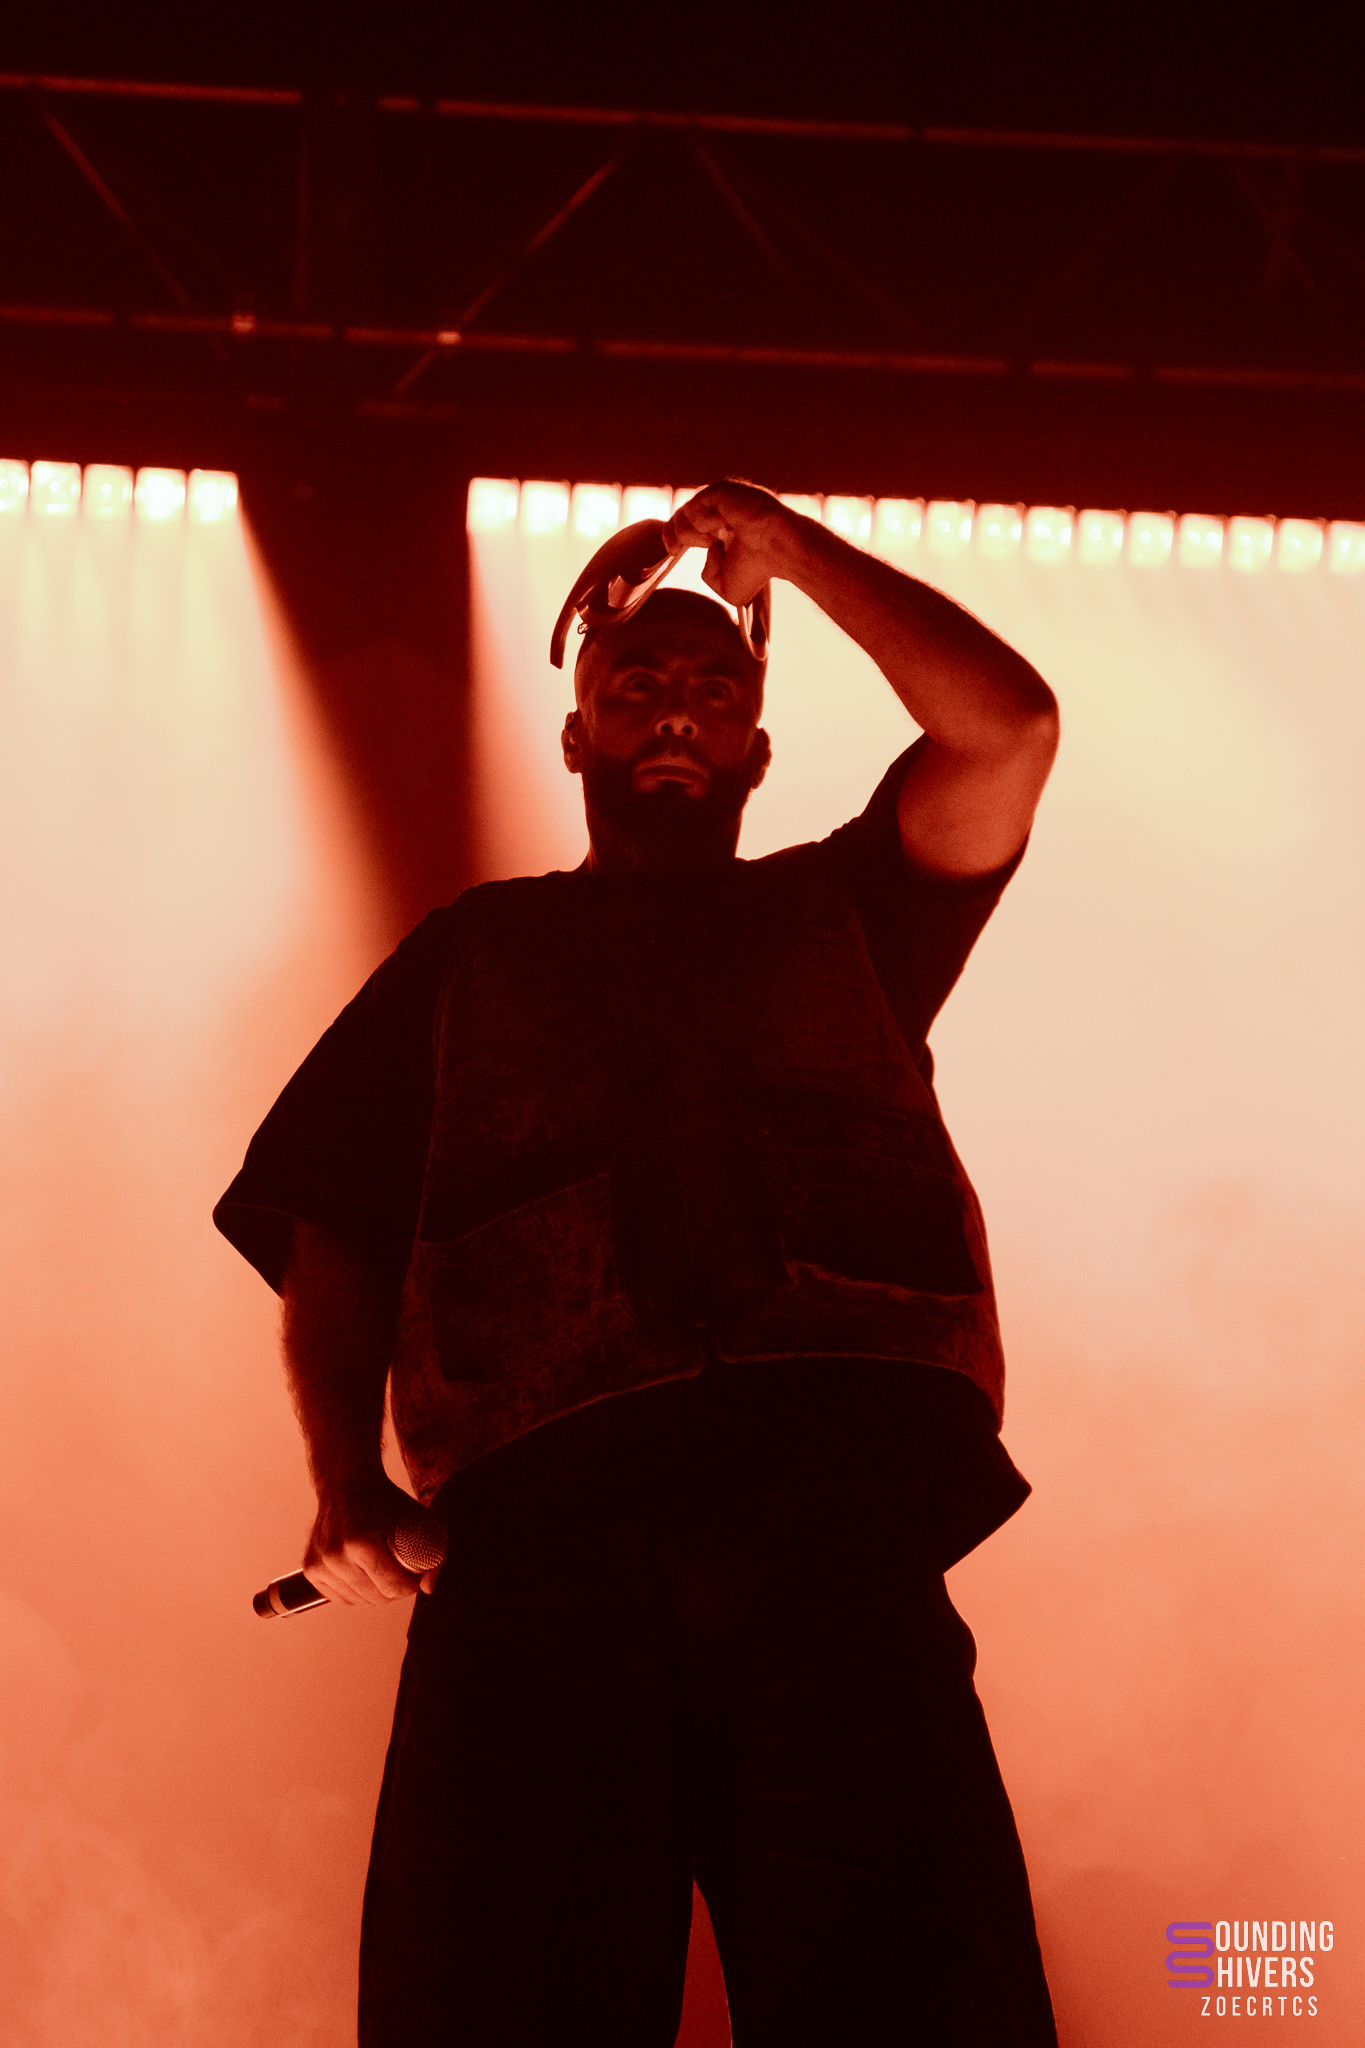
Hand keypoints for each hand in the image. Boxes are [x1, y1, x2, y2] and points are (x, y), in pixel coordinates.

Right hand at [303, 1472, 442, 1605]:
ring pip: (360, 1601)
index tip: (416, 1573)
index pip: (393, 1586)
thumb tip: (428, 1587)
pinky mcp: (310, 1569)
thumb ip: (434, 1552)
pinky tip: (366, 1575)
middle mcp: (335, 1555)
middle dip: (396, 1590)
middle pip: (378, 1598)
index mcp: (360, 1541)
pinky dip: (357, 1592)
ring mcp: (320, 1564)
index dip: (412, 1585)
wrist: (346, 1483)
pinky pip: (341, 1598)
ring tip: (385, 1571)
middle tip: (402, 1572)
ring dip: (377, 1592)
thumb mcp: (419, 1517)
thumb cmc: (384, 1500)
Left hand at [664, 479, 805, 605]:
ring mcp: (721, 498)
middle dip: (679, 536)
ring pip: (684, 512)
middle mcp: (721, 510)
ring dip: (693, 533)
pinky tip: (725, 527)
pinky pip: (695, 506)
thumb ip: (707, 574)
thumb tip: (709, 552)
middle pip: (679, 514)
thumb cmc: (758, 569)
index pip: (685, 523)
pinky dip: (704, 523)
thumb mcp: (725, 586)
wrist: (777, 550)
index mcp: (722, 527)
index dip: (672, 535)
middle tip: (695, 547)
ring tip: (716, 540)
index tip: (673, 551)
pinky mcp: (722, 490)